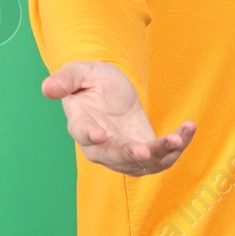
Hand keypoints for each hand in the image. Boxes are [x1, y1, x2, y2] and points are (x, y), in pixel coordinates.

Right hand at [41, 61, 195, 176]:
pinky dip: (177, 145)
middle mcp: (101, 146)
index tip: (100, 134)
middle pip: (114, 156)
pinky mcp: (145, 150)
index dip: (92, 136)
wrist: (111, 87)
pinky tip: (188, 129)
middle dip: (130, 155)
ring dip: (161, 154)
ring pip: (142, 163)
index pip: (84, 134)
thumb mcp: (79, 71)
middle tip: (145, 150)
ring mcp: (124, 152)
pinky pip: (162, 156)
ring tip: (178, 138)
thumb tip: (46, 88)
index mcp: (81, 124)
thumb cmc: (91, 78)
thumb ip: (65, 79)